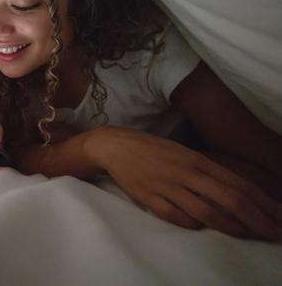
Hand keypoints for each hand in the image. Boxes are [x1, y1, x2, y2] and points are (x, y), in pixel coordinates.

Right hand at [90, 126, 281, 240]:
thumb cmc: (153, 151)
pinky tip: (200, 228)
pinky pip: (175, 215)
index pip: (237, 184)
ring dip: (229, 224)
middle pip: (229, 198)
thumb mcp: (184, 154)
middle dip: (255, 218)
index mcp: (197, 160)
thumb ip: (207, 172)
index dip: (261, 202)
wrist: (114, 146)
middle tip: (272, 232)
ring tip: (246, 233)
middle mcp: (186, 172)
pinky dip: (191, 223)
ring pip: (205, 210)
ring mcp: (167, 185)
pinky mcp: (148, 196)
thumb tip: (235, 193)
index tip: (278, 216)